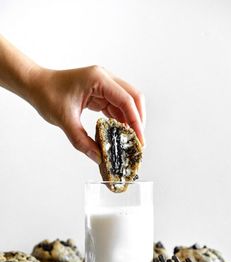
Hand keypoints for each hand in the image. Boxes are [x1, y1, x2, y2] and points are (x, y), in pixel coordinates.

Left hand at [29, 65, 144, 163]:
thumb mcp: (64, 120)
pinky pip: (116, 106)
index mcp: (98, 79)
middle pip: (133, 97)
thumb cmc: (46, 95)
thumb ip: (82, 141)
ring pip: (126, 103)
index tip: (139, 140)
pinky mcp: (100, 92)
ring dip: (130, 121)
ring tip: (130, 140)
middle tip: (138, 141)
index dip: (136, 121)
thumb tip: (99, 158)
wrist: (35, 85)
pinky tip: (119, 133)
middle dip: (138, 120)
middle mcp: (104, 78)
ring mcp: (103, 84)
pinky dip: (120, 120)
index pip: (126, 100)